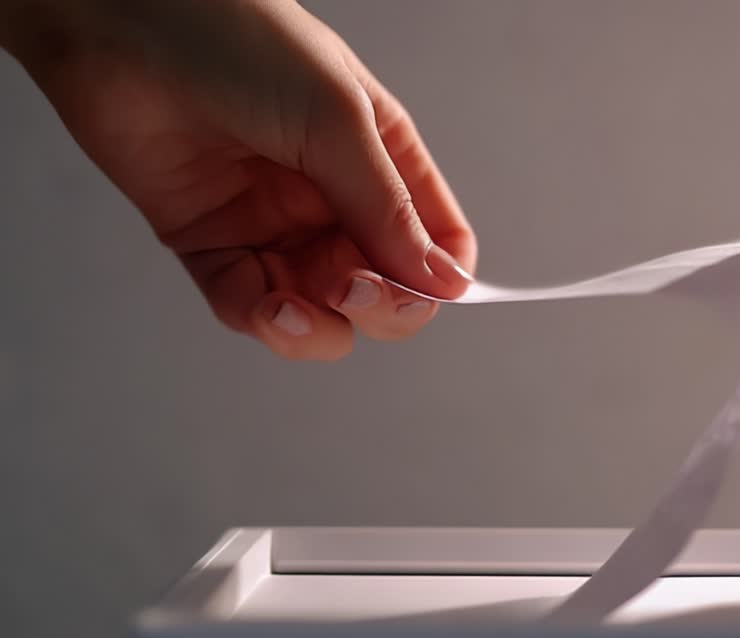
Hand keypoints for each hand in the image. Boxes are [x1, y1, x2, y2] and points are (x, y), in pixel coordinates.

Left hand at [2, 0, 474, 358]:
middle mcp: (332, 196)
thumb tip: (444, 283)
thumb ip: (387, 208)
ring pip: (319, 310)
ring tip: (299, 311)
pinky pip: (249, 303)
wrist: (116, 19)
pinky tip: (269, 311)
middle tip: (357, 290)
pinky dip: (264, 320)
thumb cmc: (235, 37)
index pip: (433, 240)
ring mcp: (272, 222)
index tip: (426, 293)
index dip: (438, 279)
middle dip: (379, 306)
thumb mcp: (335, 119)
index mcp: (379, 156)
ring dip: (320, 327)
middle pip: (383, 287)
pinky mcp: (211, 242)